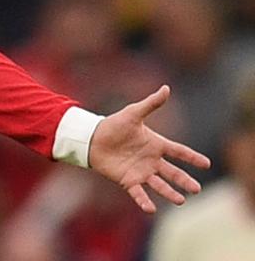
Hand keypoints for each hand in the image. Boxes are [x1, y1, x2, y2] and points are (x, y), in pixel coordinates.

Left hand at [88, 85, 211, 212]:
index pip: (178, 152)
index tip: (206, 163)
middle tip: (197, 189)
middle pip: (173, 172)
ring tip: (181, 200)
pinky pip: (138, 193)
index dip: (192, 157)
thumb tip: (166, 88)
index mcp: (156, 144)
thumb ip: (151, 104)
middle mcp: (151, 160)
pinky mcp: (127, 180)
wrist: (91, 138)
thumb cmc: (113, 125)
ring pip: (159, 184)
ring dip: (170, 193)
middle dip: (185, 180)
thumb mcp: (133, 113)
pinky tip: (151, 209)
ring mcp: (141, 172)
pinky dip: (144, 201)